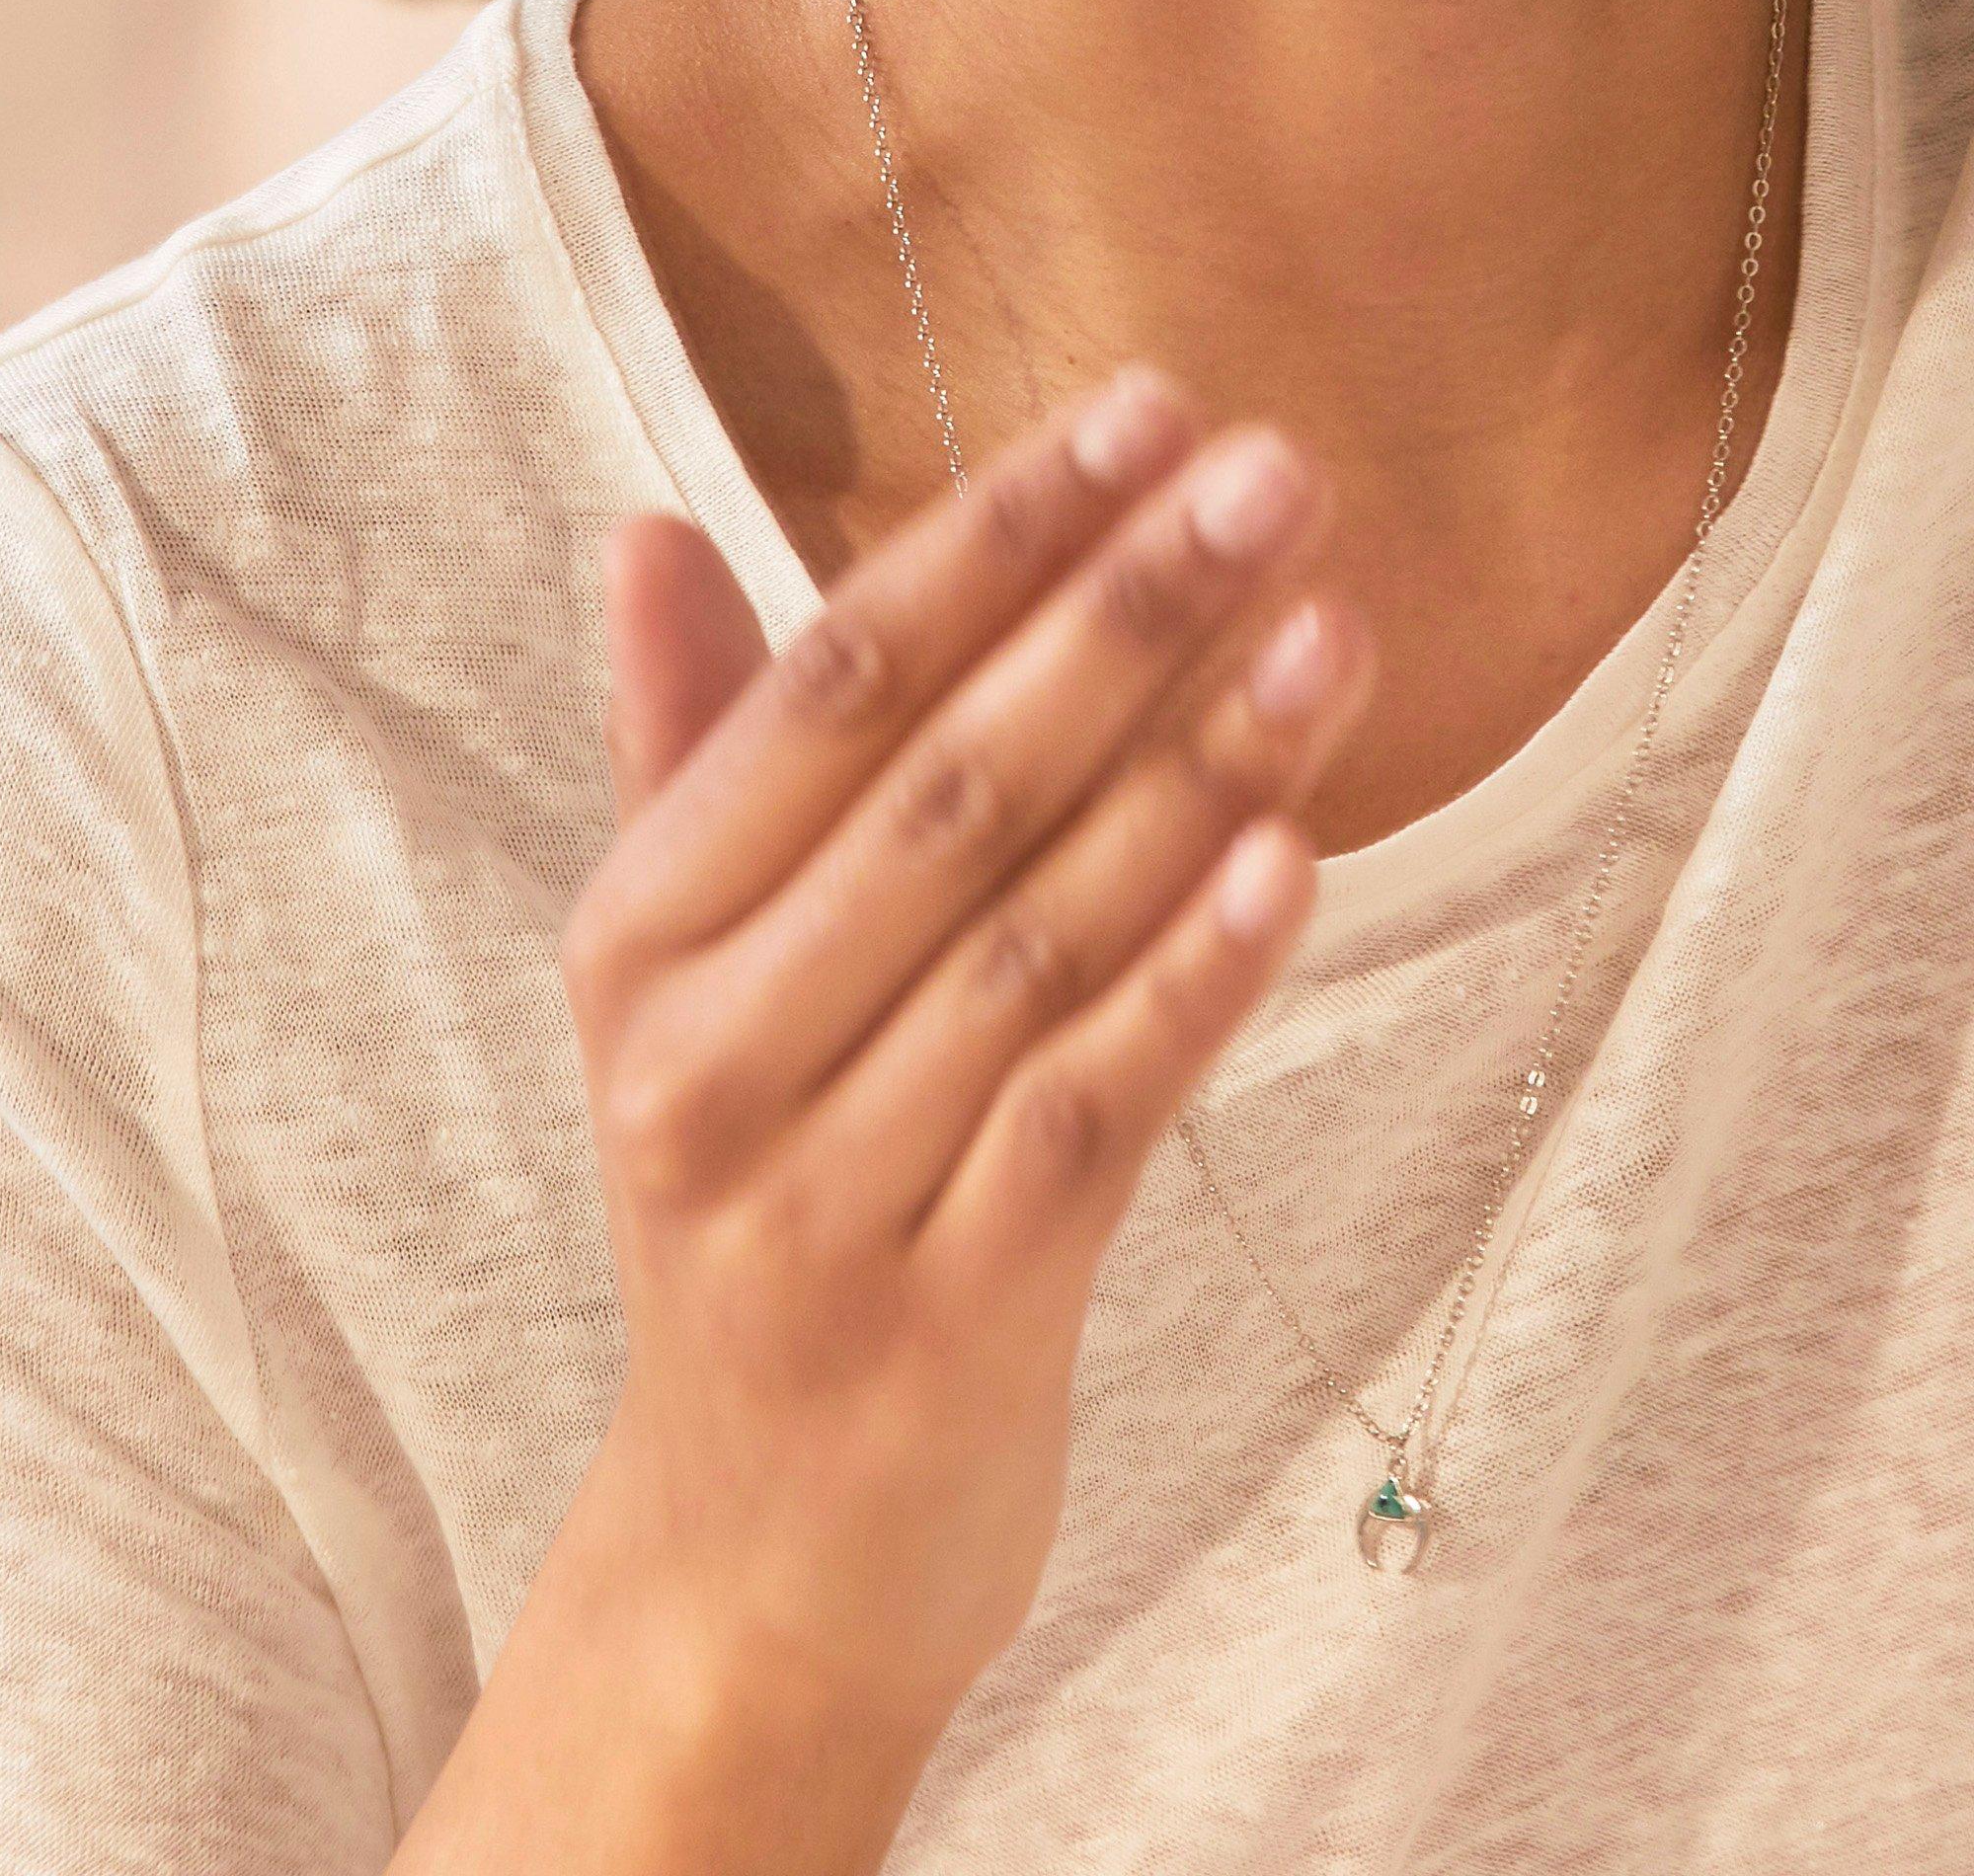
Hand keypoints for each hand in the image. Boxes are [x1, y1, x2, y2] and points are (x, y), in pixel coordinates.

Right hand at [538, 370, 1370, 1752]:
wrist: (751, 1562)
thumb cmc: (756, 1207)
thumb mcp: (689, 987)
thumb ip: (689, 755)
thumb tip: (645, 529)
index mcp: (638, 940)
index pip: (830, 687)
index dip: (994, 538)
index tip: (1146, 410)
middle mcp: (704, 1059)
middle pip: (945, 788)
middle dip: (1124, 611)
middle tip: (1280, 472)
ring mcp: (820, 1200)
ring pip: (1035, 937)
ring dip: (1200, 764)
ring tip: (1336, 619)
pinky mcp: (946, 1322)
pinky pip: (1090, 1112)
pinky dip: (1197, 978)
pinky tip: (1299, 851)